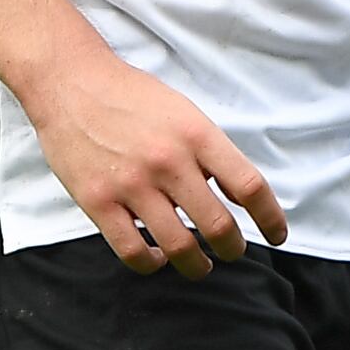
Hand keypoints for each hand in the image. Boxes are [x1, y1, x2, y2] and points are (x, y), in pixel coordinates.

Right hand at [28, 46, 282, 277]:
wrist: (71, 84)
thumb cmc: (132, 97)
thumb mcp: (185, 113)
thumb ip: (212, 153)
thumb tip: (239, 194)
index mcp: (197, 135)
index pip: (249, 186)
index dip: (270, 218)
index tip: (277, 235)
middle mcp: (169, 162)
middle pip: (218, 224)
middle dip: (233, 249)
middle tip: (233, 252)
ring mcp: (132, 184)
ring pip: (179, 245)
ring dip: (196, 265)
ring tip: (200, 265)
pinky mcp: (97, 201)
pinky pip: (132, 250)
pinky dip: (151, 264)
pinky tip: (158, 258)